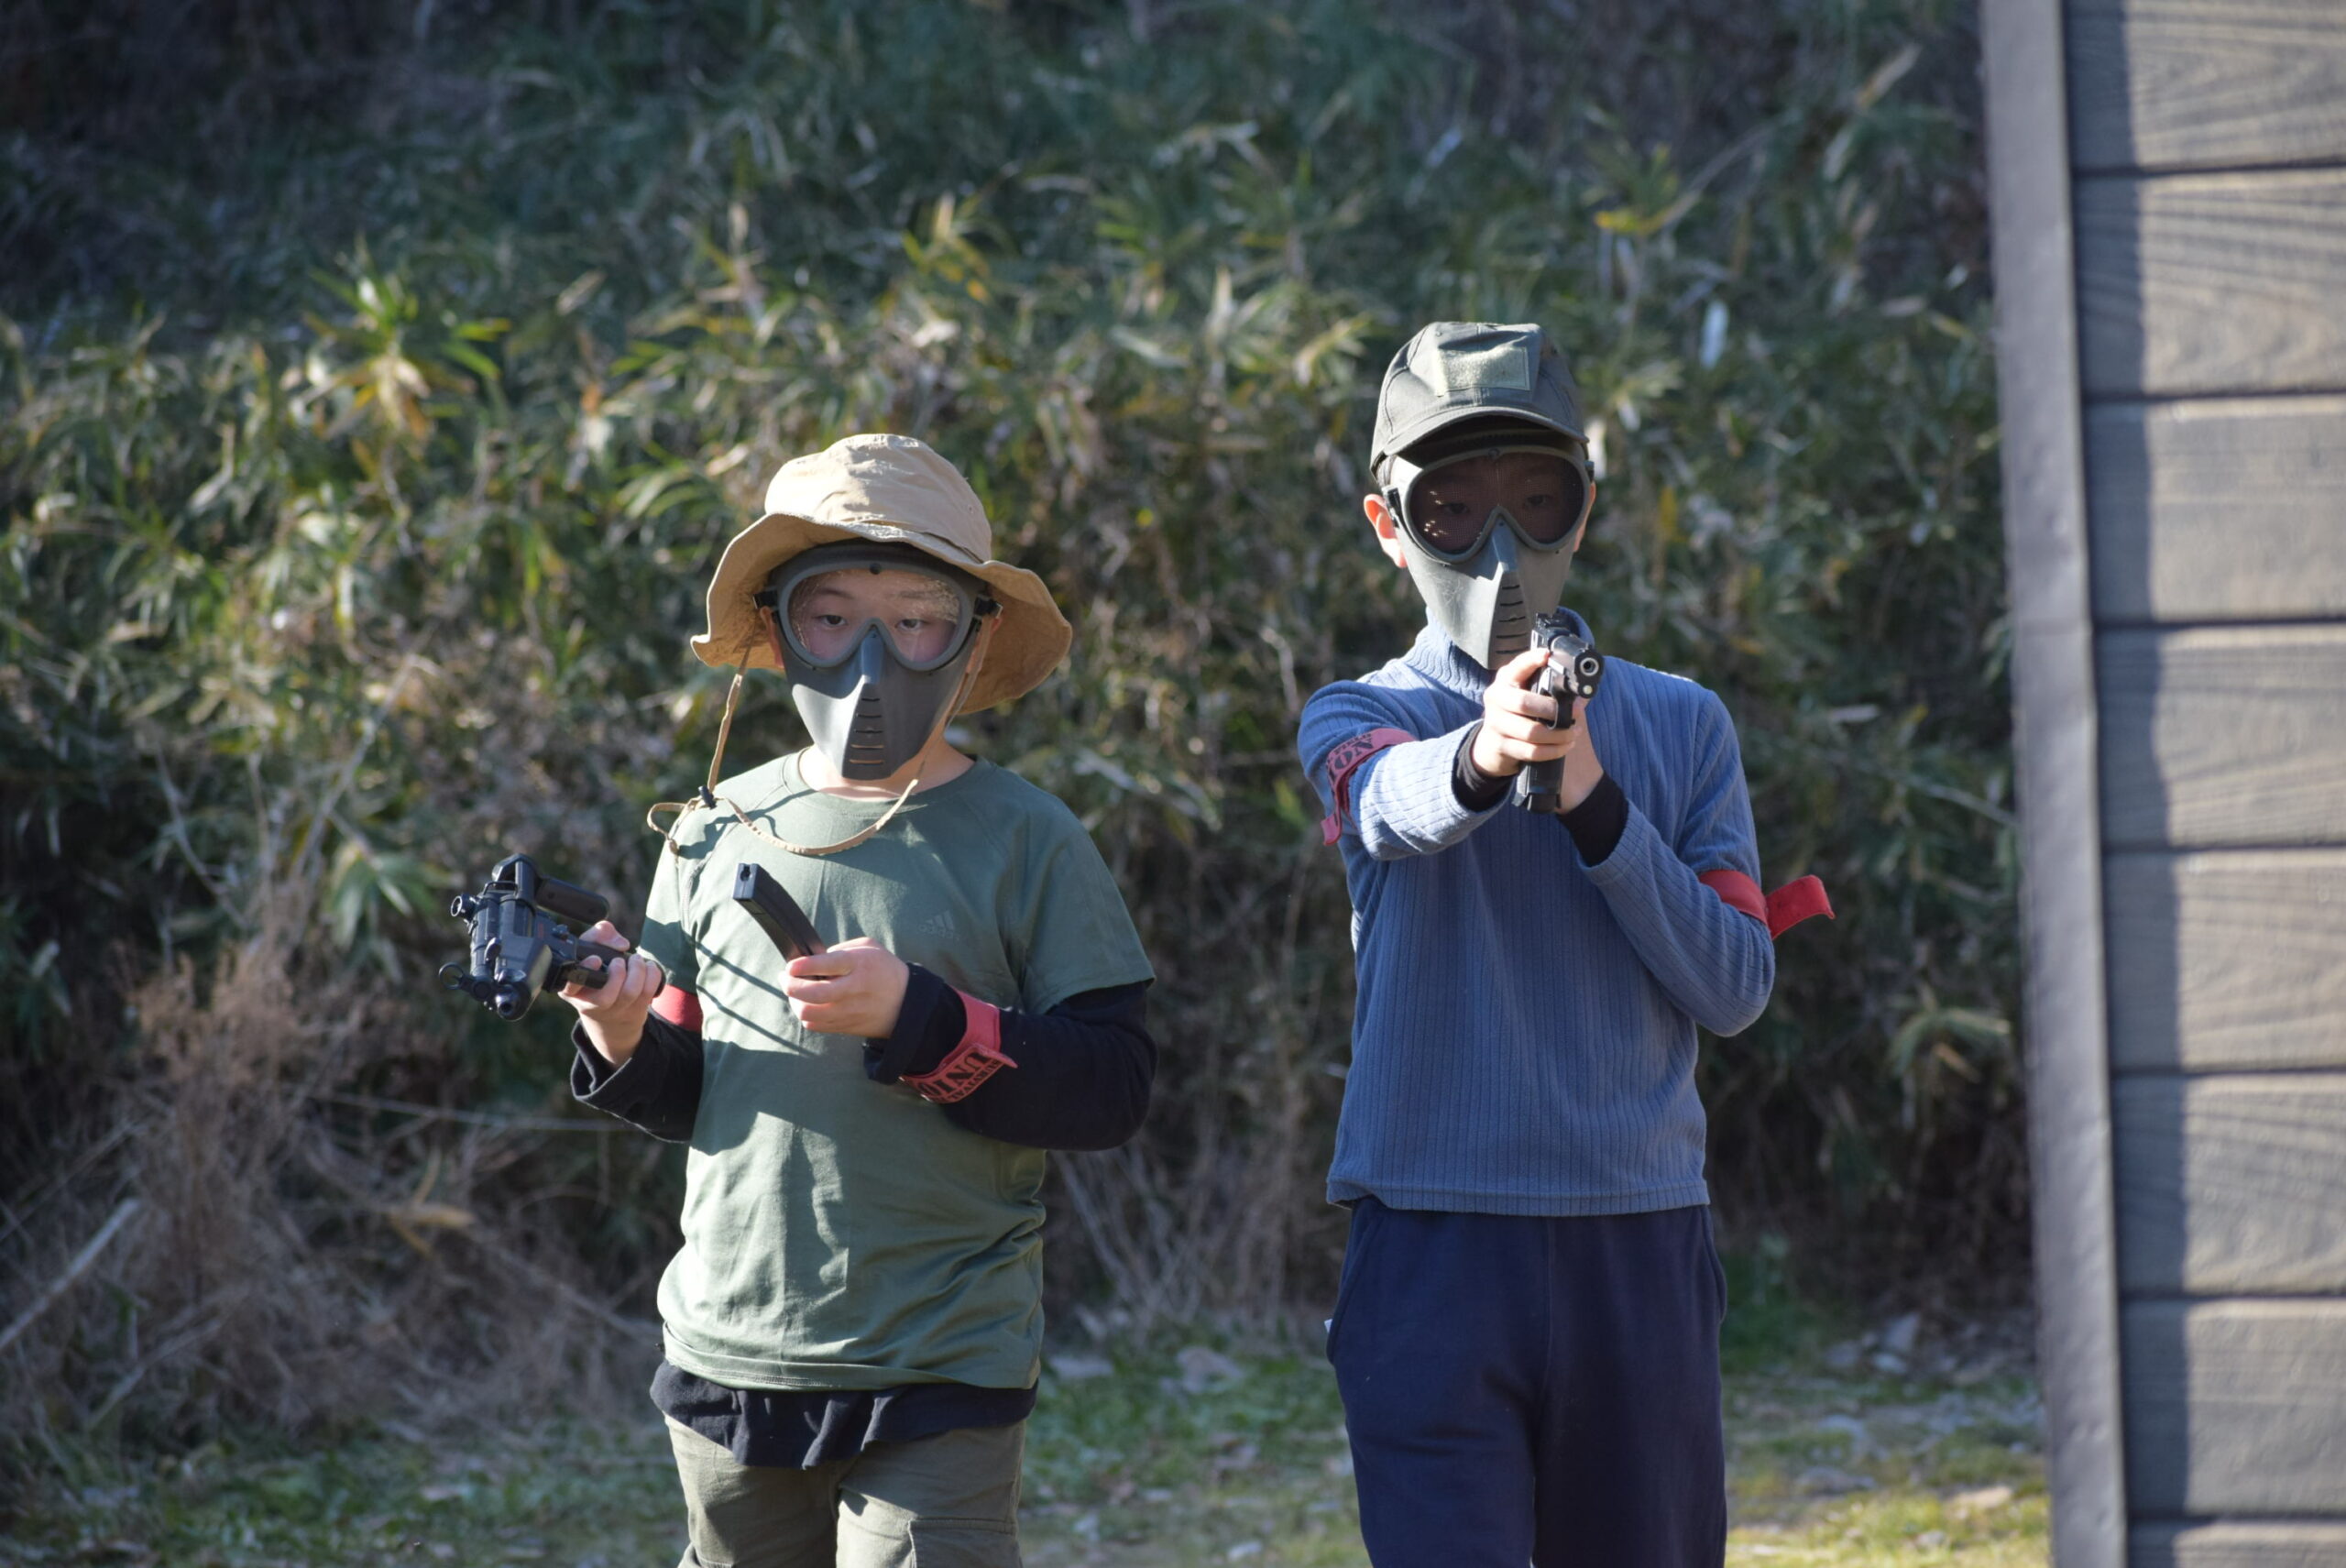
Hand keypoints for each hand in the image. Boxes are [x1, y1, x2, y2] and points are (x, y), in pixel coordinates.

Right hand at [557, 920, 663, 1066]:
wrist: (610, 1009)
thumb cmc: (597, 972)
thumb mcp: (589, 951)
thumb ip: (598, 936)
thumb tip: (621, 944)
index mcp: (573, 990)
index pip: (571, 987)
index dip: (585, 972)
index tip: (597, 959)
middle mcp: (590, 1004)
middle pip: (606, 996)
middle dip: (618, 973)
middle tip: (620, 960)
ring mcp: (613, 1011)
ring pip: (629, 993)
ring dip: (637, 971)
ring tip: (636, 960)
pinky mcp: (633, 1011)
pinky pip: (647, 993)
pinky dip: (652, 975)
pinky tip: (648, 967)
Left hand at [782, 937, 909, 1038]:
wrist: (907, 1003)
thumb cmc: (885, 970)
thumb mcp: (869, 948)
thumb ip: (841, 950)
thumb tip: (813, 960)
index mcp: (859, 965)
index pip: (826, 965)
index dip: (803, 966)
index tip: (791, 966)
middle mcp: (853, 989)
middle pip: (812, 994)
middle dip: (790, 986)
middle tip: (786, 978)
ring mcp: (849, 1011)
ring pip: (809, 1013)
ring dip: (795, 1002)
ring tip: (795, 993)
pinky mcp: (846, 1027)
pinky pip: (815, 1025)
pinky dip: (806, 1015)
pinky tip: (808, 1004)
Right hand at [1470, 647, 1592, 779]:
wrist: (1492, 744)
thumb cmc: (1518, 714)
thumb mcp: (1527, 695)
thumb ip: (1548, 689)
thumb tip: (1582, 692)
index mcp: (1505, 680)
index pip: (1517, 667)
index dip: (1531, 660)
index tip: (1546, 655)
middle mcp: (1496, 698)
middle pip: (1524, 703)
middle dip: (1554, 710)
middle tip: (1576, 713)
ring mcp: (1495, 723)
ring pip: (1531, 731)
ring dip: (1558, 735)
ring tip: (1573, 733)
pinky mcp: (1500, 746)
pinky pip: (1531, 751)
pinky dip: (1553, 750)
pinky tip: (1564, 746)